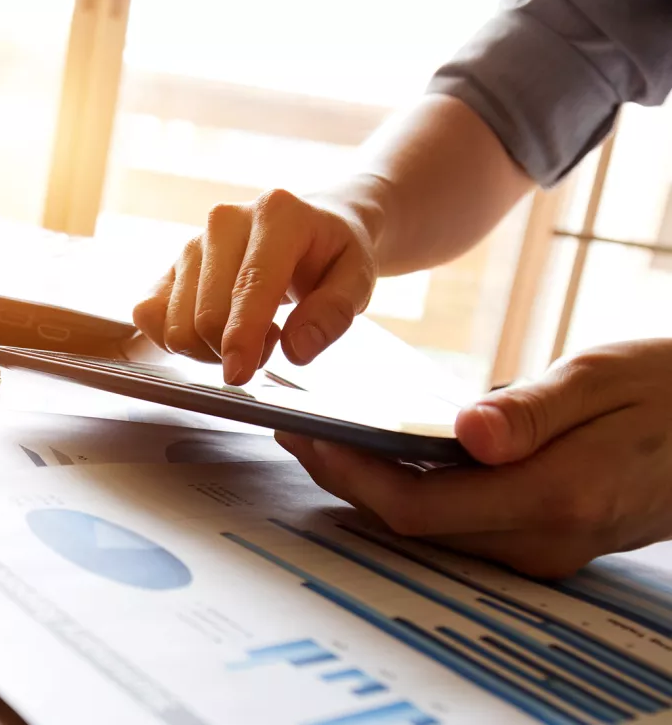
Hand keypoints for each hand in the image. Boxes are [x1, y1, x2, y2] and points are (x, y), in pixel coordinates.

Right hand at [132, 188, 377, 384]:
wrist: (309, 227)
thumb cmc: (331, 255)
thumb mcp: (357, 279)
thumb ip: (333, 313)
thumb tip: (297, 349)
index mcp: (277, 215)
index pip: (249, 286)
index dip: (241, 336)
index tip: (239, 375)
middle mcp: (224, 221)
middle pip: (206, 314)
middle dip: (234, 349)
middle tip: (272, 341)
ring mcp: (192, 243)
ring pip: (176, 323)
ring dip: (208, 348)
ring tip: (246, 331)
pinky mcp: (170, 266)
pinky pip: (148, 314)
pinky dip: (176, 339)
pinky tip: (213, 332)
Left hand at [275, 339, 671, 578]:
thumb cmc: (668, 391)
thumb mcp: (602, 378)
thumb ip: (531, 411)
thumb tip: (464, 432)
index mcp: (556, 497)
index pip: (419, 506)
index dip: (352, 475)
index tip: (306, 434)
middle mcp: (543, 541)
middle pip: (413, 526)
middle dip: (346, 480)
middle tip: (295, 431)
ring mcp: (543, 551)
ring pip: (431, 531)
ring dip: (372, 488)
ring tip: (323, 438)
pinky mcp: (542, 543)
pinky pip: (458, 526)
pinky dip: (412, 493)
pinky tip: (385, 457)